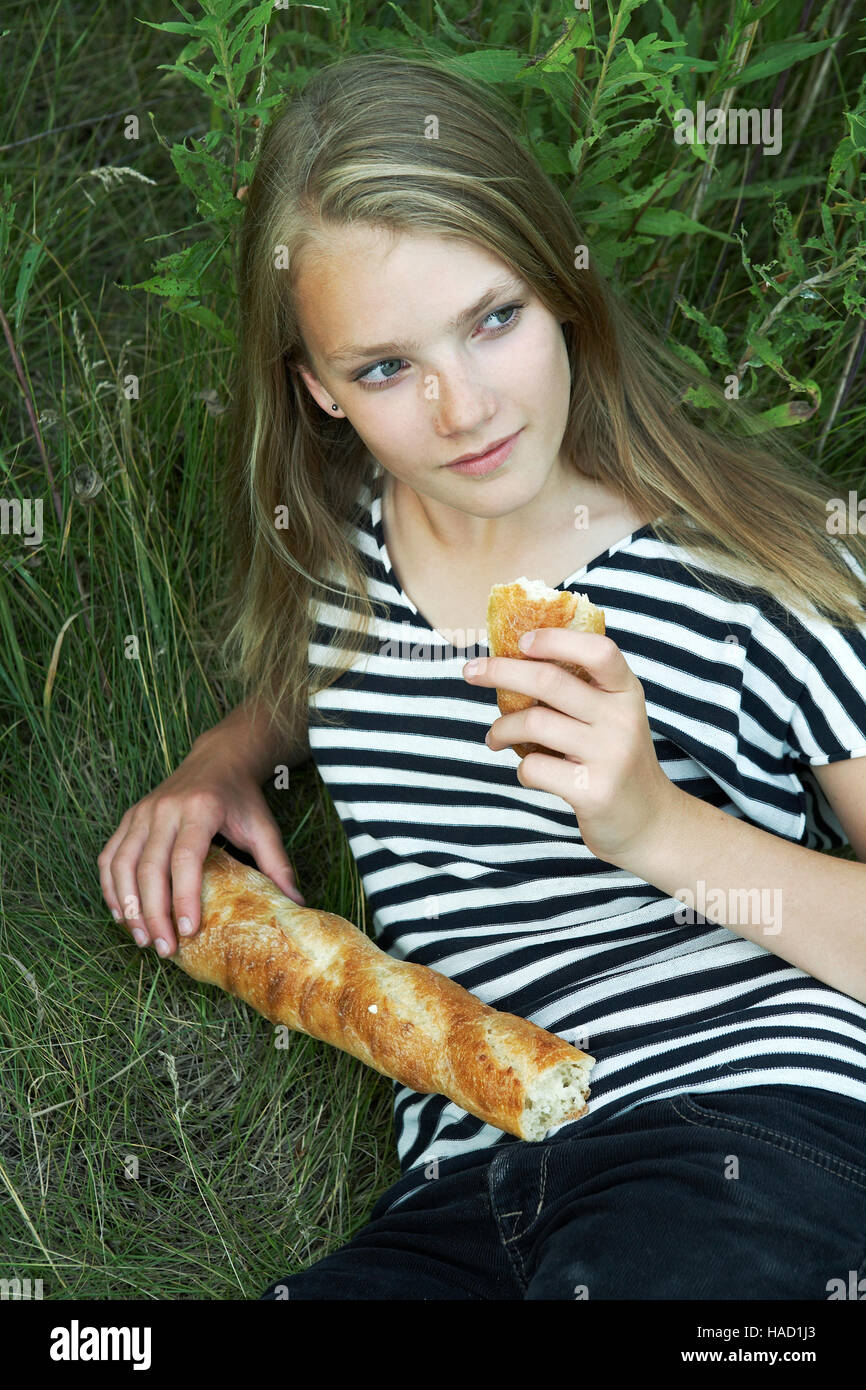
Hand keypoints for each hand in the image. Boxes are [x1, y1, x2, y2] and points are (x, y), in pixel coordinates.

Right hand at [98, 750, 304, 957]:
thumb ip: (277, 865)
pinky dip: (112, 888)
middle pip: (149, 867)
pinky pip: (110, 857)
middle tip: (165, 949)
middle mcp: (164, 809)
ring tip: (143, 939)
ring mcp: (142, 813)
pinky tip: (123, 914)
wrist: (218, 758)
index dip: (183, 897)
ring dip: (128, 906)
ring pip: (122, 865)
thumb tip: (297, 905)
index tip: (188, 931)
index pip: (185, 858)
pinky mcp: (129, 818)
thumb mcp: (264, 827)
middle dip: (154, 913)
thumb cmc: (241, 797)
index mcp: (199, 809)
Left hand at [462, 628, 674, 866]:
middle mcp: (622, 719)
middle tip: (471, 673)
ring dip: (501, 728)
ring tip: (495, 737)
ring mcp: (609, 755)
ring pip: (534, 723)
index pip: (598, 651)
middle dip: (500, 672)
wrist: (651, 823)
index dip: (556, 640)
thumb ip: (582, 691)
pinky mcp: (592, 791)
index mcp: (626, 692)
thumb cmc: (618, 761)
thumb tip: (514, 660)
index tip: (521, 641)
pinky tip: (530, 772)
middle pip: (549, 681)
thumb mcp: (615, 717)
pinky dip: (521, 768)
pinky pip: (535, 767)